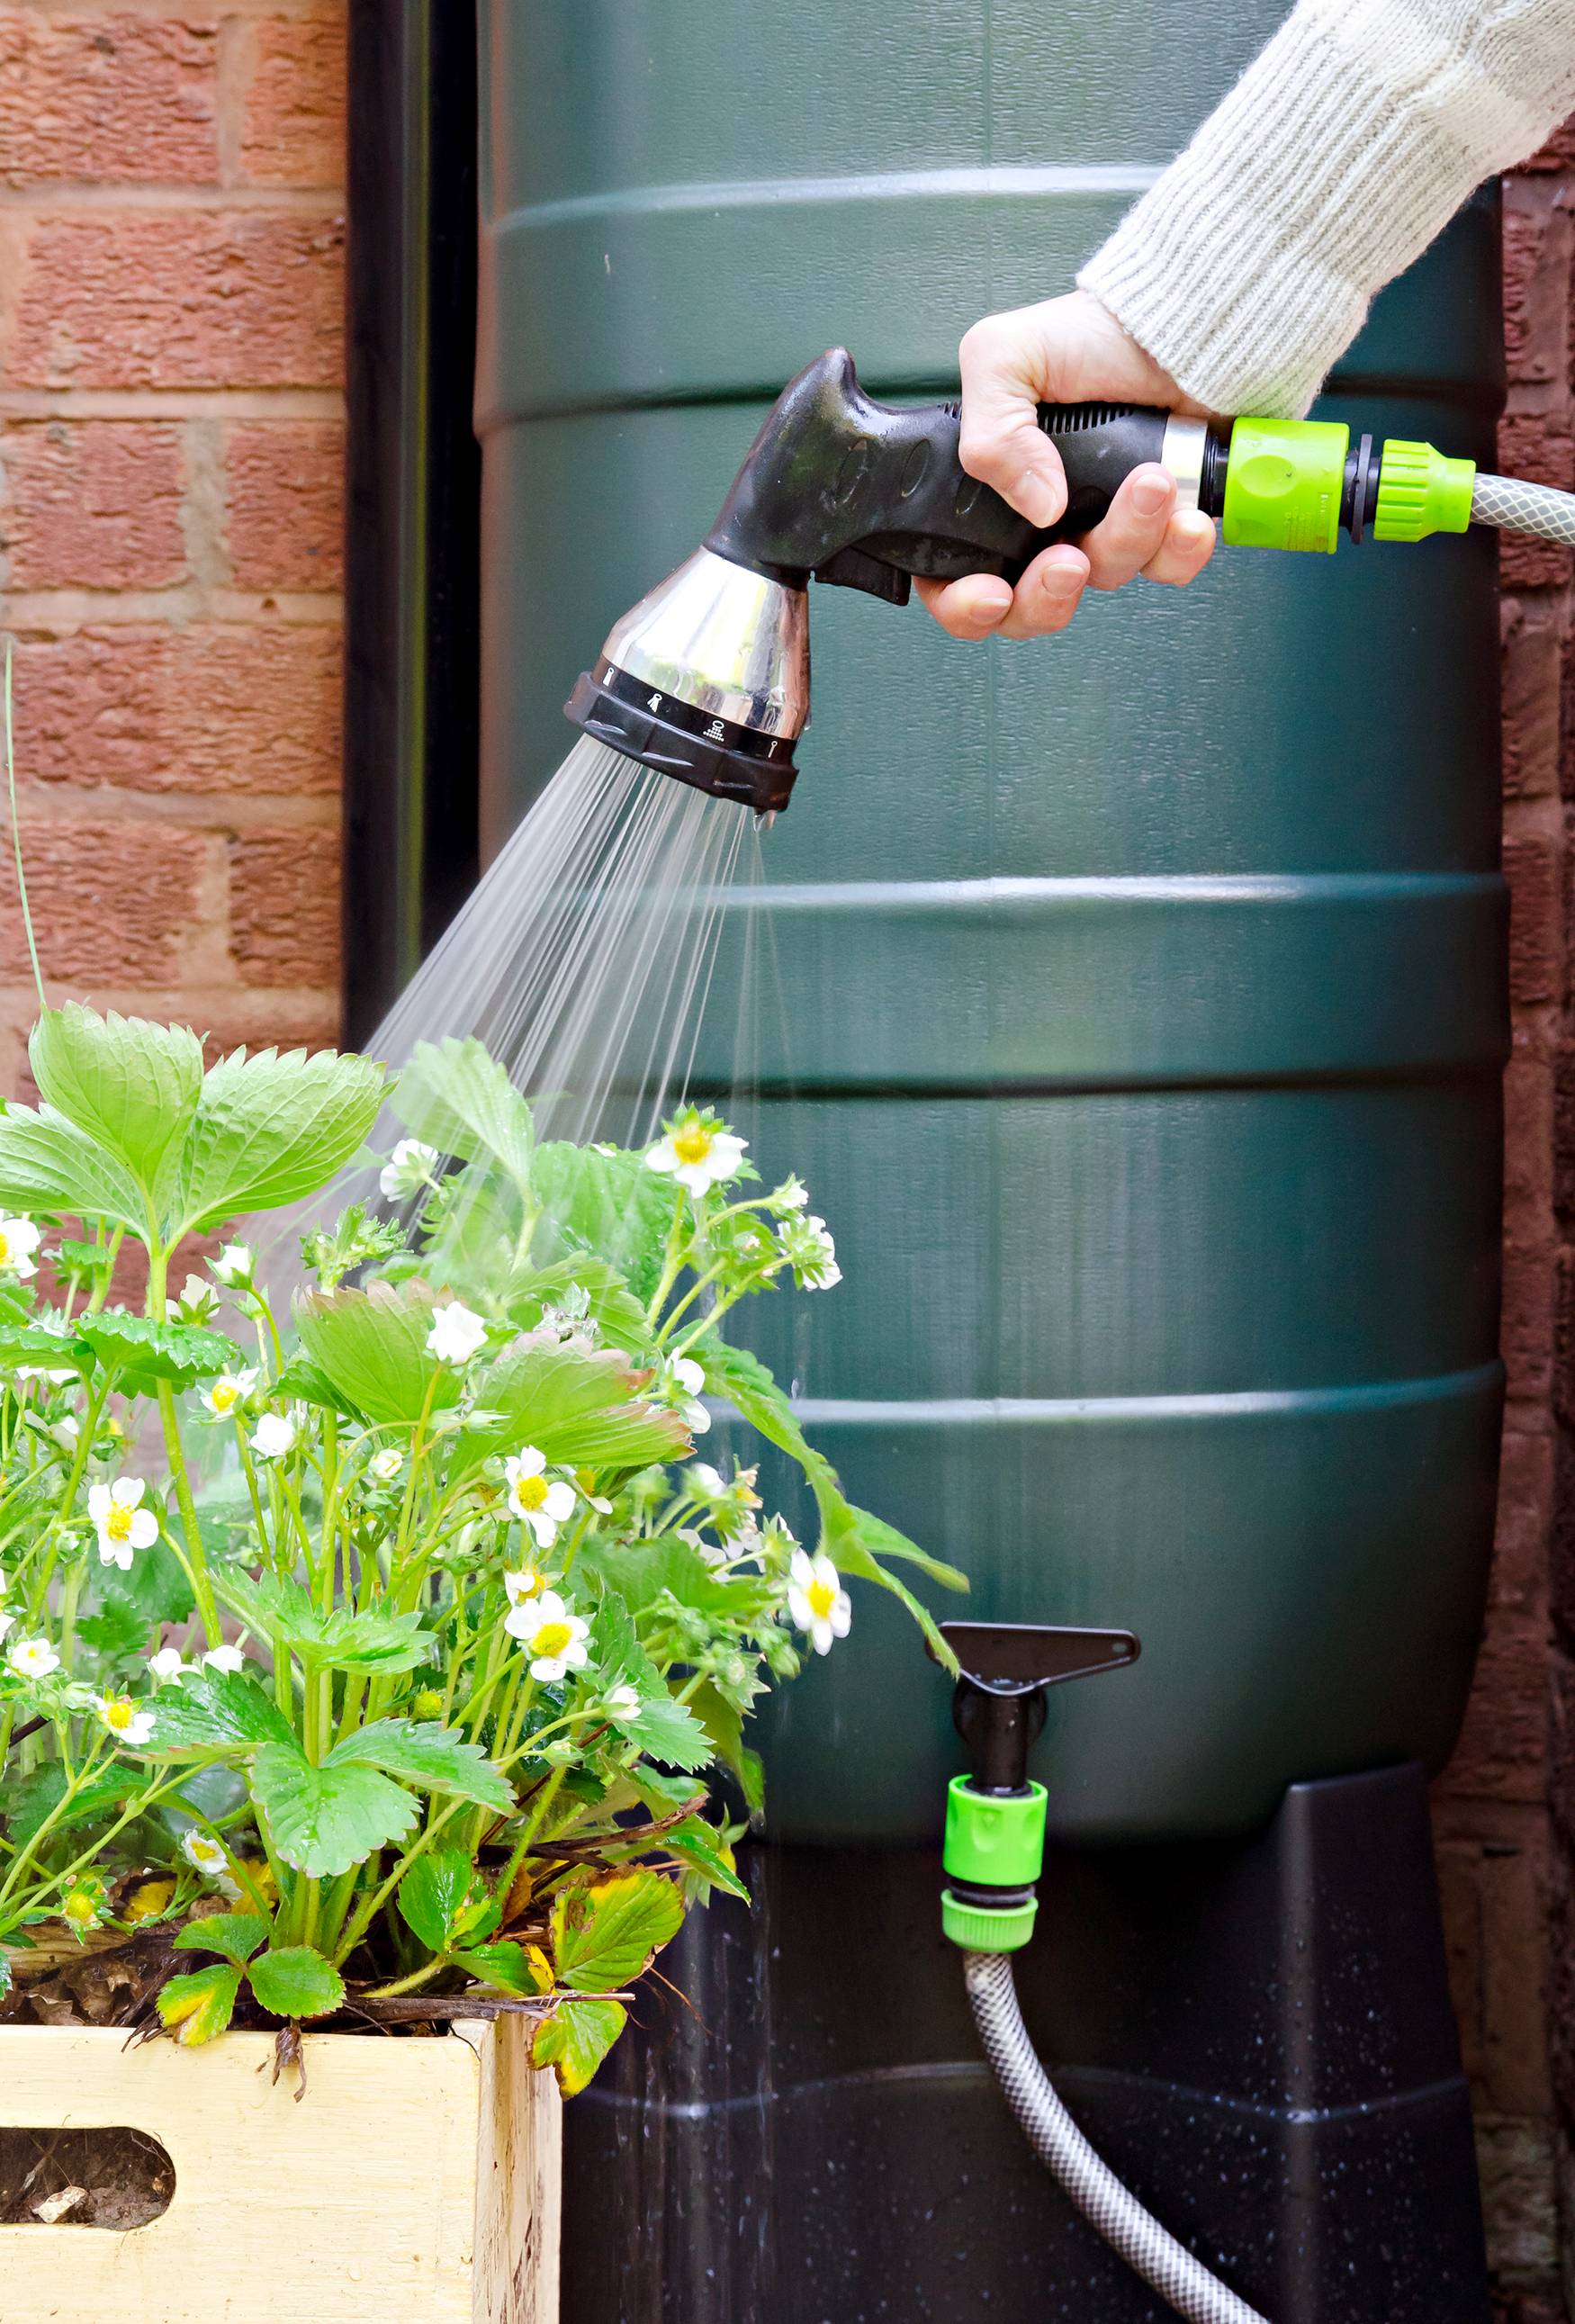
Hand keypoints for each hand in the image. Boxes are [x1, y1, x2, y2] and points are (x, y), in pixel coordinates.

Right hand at [917, 289, 1216, 641]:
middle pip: (1028, 607)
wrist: (1178, 326)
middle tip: (1067, 559)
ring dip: (1127, 539)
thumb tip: (1035, 505)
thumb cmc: (1090, 335)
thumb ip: (990, 434)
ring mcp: (1102, 528)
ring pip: (1104, 579)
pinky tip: (1186, 514)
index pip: (952, 578)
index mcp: (990, 492)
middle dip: (1047, 596)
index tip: (991, 592)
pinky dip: (1179, 550)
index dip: (963, 603)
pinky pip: (1167, 569)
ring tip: (1149, 482)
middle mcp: (1041, 521)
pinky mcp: (1161, 529)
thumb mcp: (1003, 356)